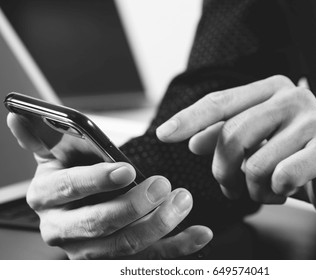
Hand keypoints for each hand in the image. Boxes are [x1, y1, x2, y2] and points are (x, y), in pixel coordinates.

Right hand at [7, 113, 211, 258]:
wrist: (79, 201)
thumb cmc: (73, 170)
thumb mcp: (57, 151)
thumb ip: (43, 136)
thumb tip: (18, 116)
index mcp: (47, 197)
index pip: (69, 189)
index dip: (97, 180)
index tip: (127, 169)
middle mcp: (63, 229)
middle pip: (98, 224)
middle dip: (133, 207)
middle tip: (162, 186)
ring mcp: (89, 250)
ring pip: (124, 247)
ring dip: (159, 225)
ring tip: (183, 201)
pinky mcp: (116, 260)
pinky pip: (148, 260)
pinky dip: (177, 247)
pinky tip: (200, 233)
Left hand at [157, 75, 315, 222]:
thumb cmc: (297, 158)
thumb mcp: (258, 144)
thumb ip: (226, 137)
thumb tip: (192, 141)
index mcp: (271, 90)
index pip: (220, 102)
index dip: (189, 118)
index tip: (163, 134)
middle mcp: (292, 98)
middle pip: (232, 135)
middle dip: (223, 172)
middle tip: (230, 189)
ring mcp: (313, 122)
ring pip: (255, 164)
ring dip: (253, 189)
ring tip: (266, 191)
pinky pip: (283, 177)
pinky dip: (277, 193)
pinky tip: (286, 191)